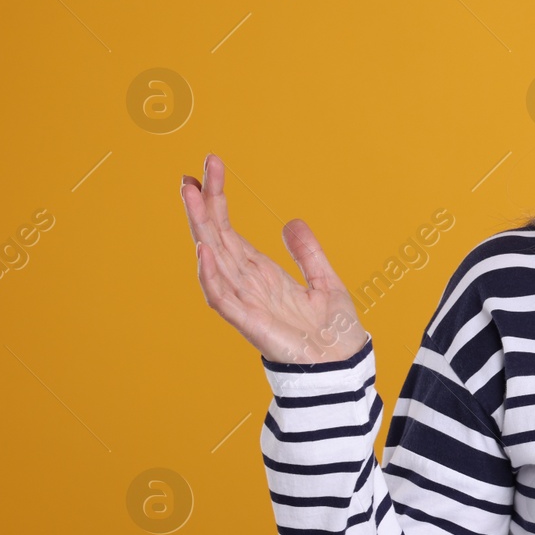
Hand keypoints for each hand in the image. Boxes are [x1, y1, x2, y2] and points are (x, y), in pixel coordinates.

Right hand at [181, 153, 369, 364]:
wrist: (344, 365)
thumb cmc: (333, 331)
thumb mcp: (325, 280)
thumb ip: (308, 252)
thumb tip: (291, 222)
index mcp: (261, 273)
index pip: (230, 230)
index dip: (217, 201)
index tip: (209, 169)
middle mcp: (247, 284)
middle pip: (216, 238)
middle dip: (203, 206)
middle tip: (191, 174)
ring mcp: (245, 302)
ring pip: (213, 260)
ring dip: (200, 229)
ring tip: (190, 197)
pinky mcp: (249, 323)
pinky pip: (222, 298)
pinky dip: (210, 275)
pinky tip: (204, 250)